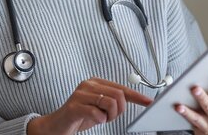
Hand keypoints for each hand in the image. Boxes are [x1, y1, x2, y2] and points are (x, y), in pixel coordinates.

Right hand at [27, 77, 151, 134]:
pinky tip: (93, 120)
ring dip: (109, 116)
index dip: (137, 96)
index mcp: (95, 82)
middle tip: (110, 116)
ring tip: (101, 118)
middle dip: (120, 110)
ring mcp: (80, 94)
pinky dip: (99, 120)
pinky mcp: (74, 106)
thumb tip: (136, 99)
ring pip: (110, 103)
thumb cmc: (80, 115)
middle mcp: (88, 84)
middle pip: (118, 95)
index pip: (121, 87)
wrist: (58, 125)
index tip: (149, 102)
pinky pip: (98, 114)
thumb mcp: (100, 107)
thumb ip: (113, 101)